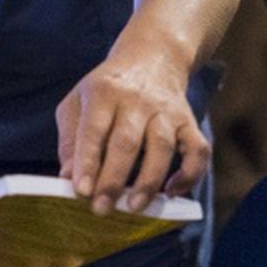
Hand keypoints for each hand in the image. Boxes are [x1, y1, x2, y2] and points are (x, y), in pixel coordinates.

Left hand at [56, 43, 209, 213]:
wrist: (152, 57)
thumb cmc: (107, 89)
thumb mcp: (78, 102)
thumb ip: (70, 140)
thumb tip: (68, 178)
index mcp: (104, 93)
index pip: (94, 129)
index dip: (87, 161)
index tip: (81, 191)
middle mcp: (137, 100)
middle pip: (127, 142)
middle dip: (114, 179)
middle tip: (102, 209)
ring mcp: (166, 110)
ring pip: (161, 147)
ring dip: (148, 181)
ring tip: (134, 207)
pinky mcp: (188, 121)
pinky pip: (197, 149)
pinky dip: (190, 173)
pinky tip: (173, 191)